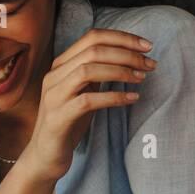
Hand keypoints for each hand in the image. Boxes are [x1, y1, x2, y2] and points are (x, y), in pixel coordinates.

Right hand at [21, 28, 154, 182]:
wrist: (44, 156)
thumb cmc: (68, 122)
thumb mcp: (82, 91)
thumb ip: (96, 73)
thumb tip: (128, 57)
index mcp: (61, 65)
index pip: (92, 37)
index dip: (122, 38)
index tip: (147, 46)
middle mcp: (54, 76)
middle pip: (93, 50)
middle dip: (127, 54)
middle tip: (150, 64)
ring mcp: (54, 96)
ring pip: (88, 71)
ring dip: (120, 72)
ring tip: (141, 78)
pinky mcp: (58, 118)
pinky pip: (88, 101)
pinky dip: (113, 97)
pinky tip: (132, 99)